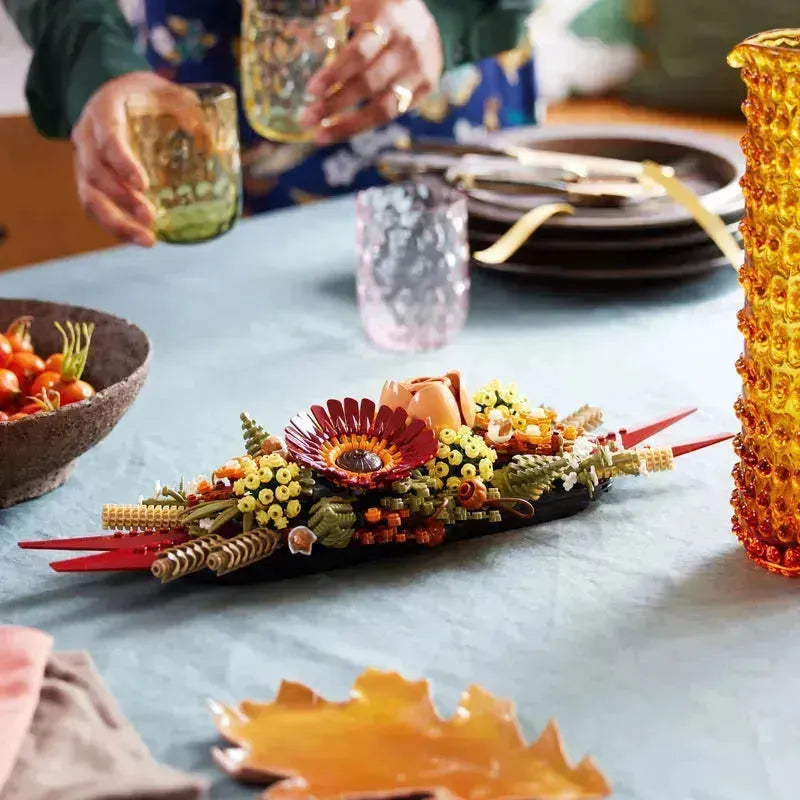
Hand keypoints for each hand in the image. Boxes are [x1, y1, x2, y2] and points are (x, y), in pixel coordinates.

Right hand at [71, 72, 177, 246]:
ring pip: (90, 197)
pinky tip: (140, 238)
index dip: (123, 163)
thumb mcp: (167, 91)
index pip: (108, 138)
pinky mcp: (89, 180)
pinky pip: (95, 207)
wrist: (118, 93)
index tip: (143, 185)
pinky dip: (116, 226)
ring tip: (148, 240)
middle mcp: (86, 136)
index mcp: (104, 110)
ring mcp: (84, 160)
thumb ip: (189, 109)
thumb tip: (212, 141)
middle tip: (151, 218)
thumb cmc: (146, 95)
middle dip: (122, 200)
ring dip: (117, 222)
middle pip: (95, 174)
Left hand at [300, 0, 442, 142]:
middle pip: (368, 84)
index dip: (335, 74)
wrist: (428, 23)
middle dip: (335, 104)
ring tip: (321, 136)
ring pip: (382, 108)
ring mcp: (417, 72)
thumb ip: (334, 19)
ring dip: (348, 125)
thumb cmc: (383, 14)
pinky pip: (391, 114)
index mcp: (387, 22)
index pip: (359, 53)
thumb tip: (293, 34)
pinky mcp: (424, 89)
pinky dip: (364, 125)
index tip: (312, 90)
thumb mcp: (362, 7)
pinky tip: (341, 130)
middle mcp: (405, 49)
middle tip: (307, 118)